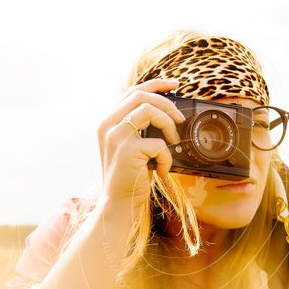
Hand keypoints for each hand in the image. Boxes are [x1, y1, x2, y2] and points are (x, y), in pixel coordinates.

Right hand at [96, 77, 185, 211]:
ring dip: (169, 125)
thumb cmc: (130, 178)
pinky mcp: (127, 151)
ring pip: (150, 111)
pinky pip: (158, 143)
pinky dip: (167, 157)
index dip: (156, 84)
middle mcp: (108, 125)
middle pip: (141, 96)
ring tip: (173, 143)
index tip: (175, 85)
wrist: (119, 205)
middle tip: (180, 119)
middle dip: (167, 104)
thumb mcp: (131, 147)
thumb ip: (140, 128)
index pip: (132, 91)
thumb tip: (168, 112)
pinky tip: (162, 169)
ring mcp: (116, 137)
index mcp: (108, 122)